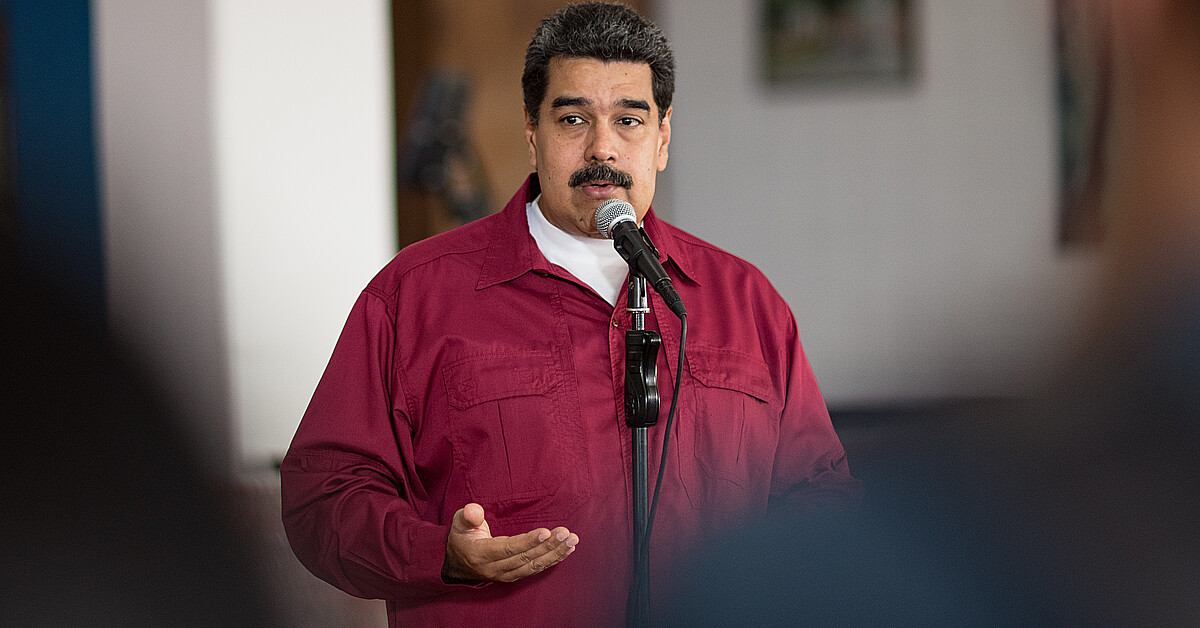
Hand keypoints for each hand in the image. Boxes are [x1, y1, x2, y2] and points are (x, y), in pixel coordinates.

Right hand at [441, 503, 578, 583]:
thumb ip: (468, 516)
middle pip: (526, 558)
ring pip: (534, 566)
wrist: (456, 563)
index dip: (528, 541)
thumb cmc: (461, 537)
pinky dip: (552, 560)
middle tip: (567, 533)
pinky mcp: (514, 575)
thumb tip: (474, 510)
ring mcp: (506, 574)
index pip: (508, 548)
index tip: (546, 532)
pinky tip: (567, 550)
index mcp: (481, 554)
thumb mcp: (459, 523)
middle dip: (548, 545)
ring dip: (555, 553)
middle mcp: (495, 568)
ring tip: (572, 541)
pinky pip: (535, 569)